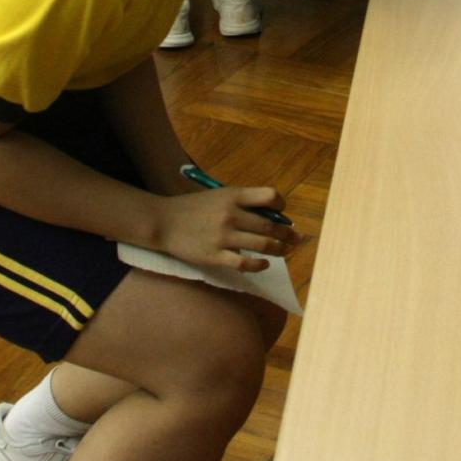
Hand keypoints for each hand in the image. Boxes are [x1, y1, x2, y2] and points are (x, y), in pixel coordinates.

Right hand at [155, 186, 299, 272]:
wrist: (163, 222)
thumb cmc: (192, 207)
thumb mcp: (217, 196)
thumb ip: (241, 202)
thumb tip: (270, 215)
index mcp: (232, 195)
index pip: (269, 196)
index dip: (281, 205)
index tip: (282, 212)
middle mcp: (231, 214)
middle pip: (270, 224)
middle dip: (288, 233)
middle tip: (297, 239)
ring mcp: (223, 236)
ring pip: (263, 244)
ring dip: (279, 249)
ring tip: (284, 251)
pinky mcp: (215, 255)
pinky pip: (245, 263)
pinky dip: (259, 265)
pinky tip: (263, 264)